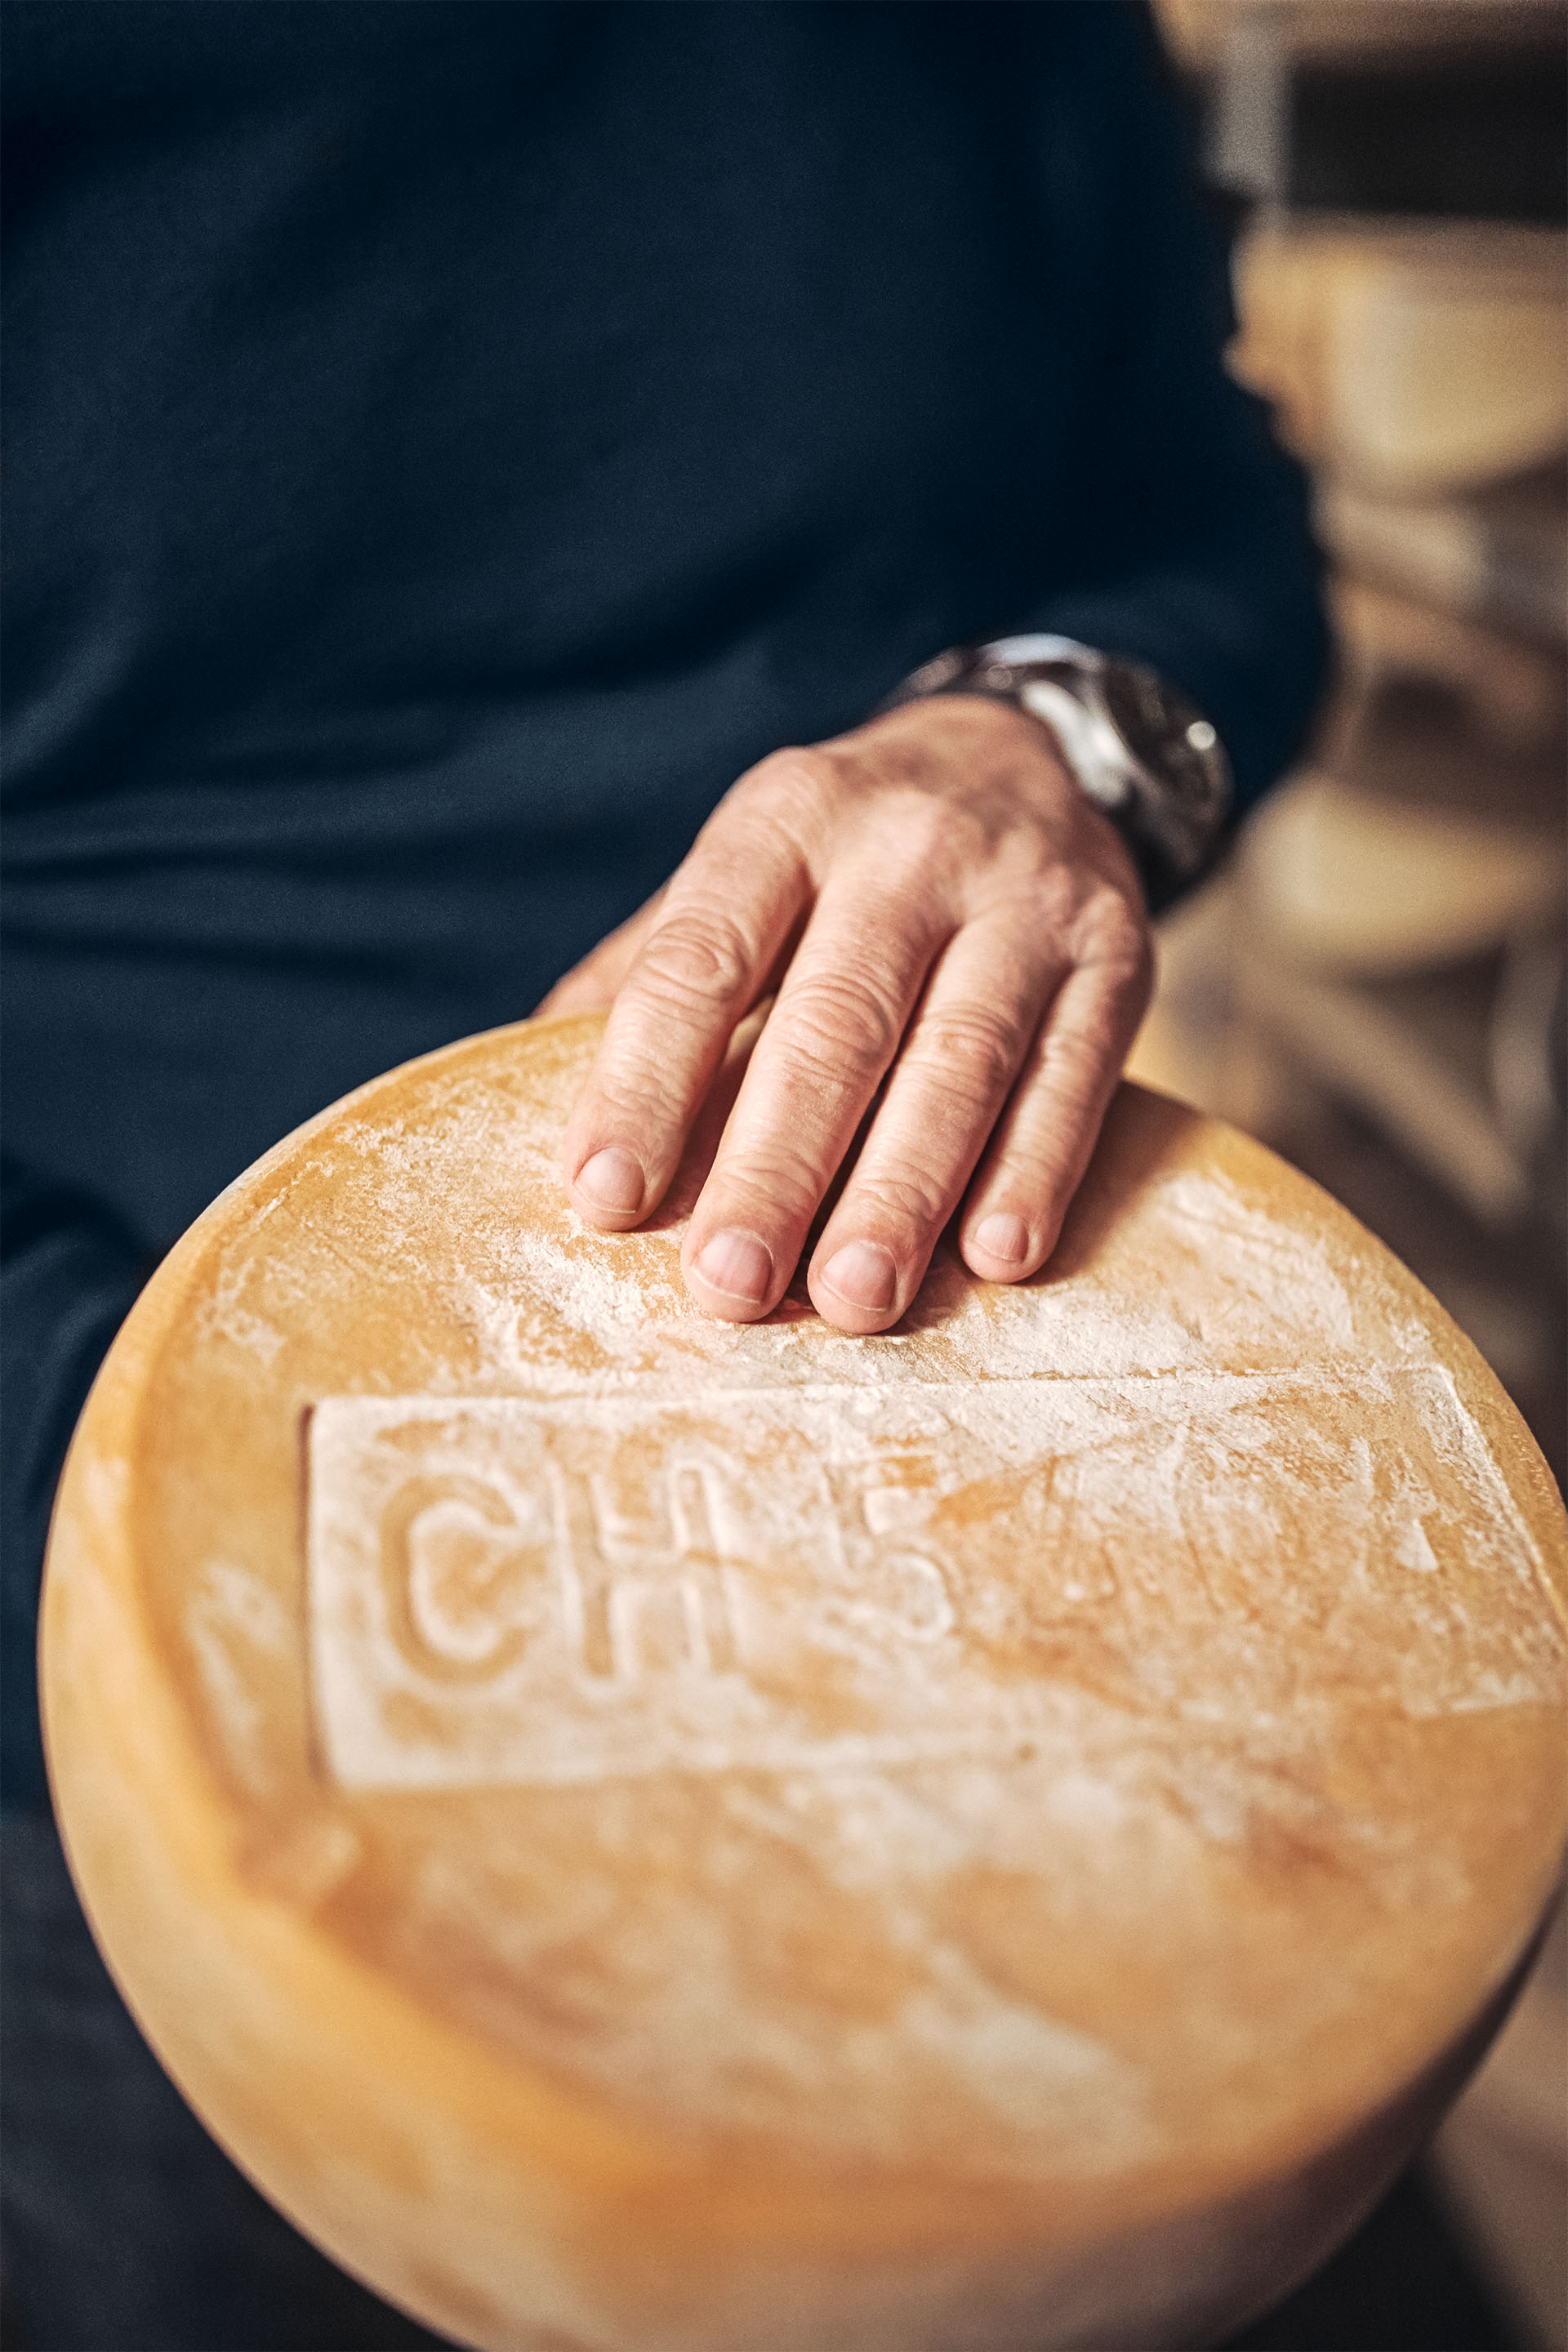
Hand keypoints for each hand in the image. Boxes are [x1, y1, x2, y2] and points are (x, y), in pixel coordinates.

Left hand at [542, 695, 1152, 1332]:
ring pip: (961, 1059)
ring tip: (854, 1300)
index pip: (702, 957)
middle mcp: (908, 846)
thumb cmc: (843, 851)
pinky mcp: (1118, 954)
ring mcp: (1027, 897)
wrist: (1024, 749)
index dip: (647, 1081)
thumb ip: (650, 967)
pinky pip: (1076, 1074)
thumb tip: (518, 1079)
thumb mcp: (744, 864)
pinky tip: (996, 1256)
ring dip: (905, 1191)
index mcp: (785, 817)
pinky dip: (1036, 1169)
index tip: (603, 1198)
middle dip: (778, 1166)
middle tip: (729, 1287)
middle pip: (836, 1023)